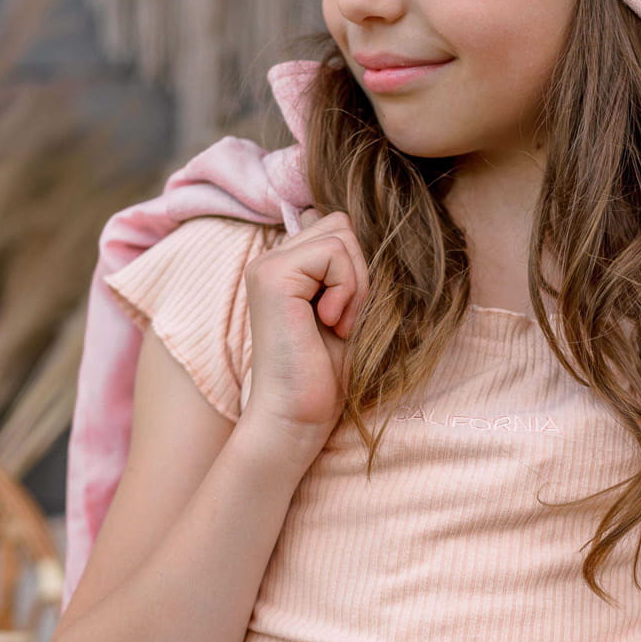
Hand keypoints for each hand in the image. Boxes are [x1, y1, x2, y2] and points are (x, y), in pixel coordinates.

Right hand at [243, 206, 369, 437]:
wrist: (297, 416)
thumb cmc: (326, 375)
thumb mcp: (349, 312)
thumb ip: (350, 272)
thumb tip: (372, 233)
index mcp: (286, 267)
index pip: (337, 228)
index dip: (356, 268)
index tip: (346, 315)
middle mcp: (271, 260)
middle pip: (341, 225)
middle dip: (358, 272)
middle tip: (345, 321)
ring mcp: (268, 265)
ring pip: (340, 235)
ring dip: (355, 285)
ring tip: (338, 326)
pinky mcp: (273, 276)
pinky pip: (333, 252)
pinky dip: (347, 290)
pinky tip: (331, 324)